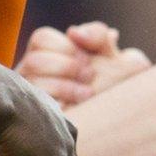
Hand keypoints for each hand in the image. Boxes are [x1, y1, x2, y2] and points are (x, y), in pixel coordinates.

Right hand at [16, 22, 149, 107]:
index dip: (65, 46)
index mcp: (48, 54)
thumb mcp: (113, 55)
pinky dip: (59, 105)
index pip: (42, 39)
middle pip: (34, 60)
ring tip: (88, 94)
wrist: (124, 123)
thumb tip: (74, 32)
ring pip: (33, 83)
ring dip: (65, 86)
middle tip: (90, 76)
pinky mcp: (37, 119)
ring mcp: (32, 97)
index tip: (88, 59)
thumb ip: (98, 35)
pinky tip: (79, 108)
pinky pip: (36, 109)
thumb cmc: (116, 85)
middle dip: (66, 67)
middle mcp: (34, 75)